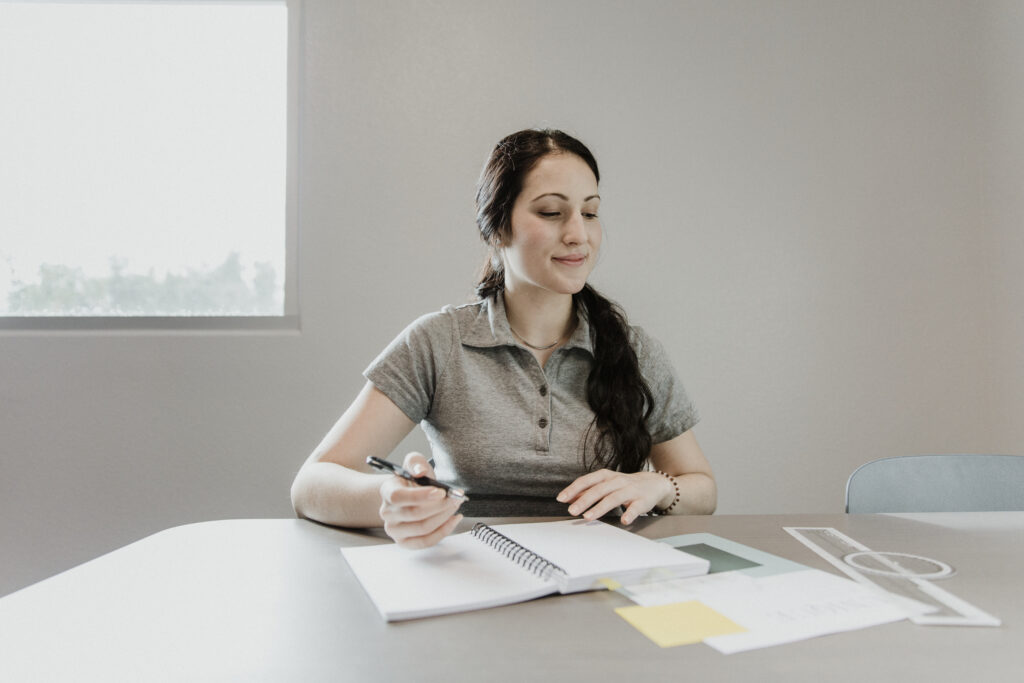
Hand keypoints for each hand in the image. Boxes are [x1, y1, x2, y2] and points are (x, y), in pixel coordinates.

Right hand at [379, 452, 463, 547]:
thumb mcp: (414, 464)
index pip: (399, 497)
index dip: (421, 495)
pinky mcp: (405, 542)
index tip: (441, 491)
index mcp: (387, 491)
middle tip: (456, 497)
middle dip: (440, 505)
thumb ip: (416, 463)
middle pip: (415, 514)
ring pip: (423, 528)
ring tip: (455, 505)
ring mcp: (394, 530)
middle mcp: (387, 513)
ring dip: (444, 516)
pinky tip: (453, 519)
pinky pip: (426, 541)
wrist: (410, 496)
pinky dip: (444, 531)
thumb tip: (420, 471)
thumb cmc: (413, 481)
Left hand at [556, 469, 672, 524]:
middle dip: (583, 500)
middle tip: (572, 511)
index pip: (587, 481)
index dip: (573, 489)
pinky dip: (629, 514)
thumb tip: (567, 497)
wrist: (654, 483)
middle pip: (598, 490)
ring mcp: (630, 490)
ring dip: (600, 508)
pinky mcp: (642, 501)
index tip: (561, 498)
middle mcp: (617, 481)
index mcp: (606, 476)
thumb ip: (588, 490)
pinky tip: (623, 521)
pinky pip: (635, 508)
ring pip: (613, 498)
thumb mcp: (605, 484)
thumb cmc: (624, 485)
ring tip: (588, 517)